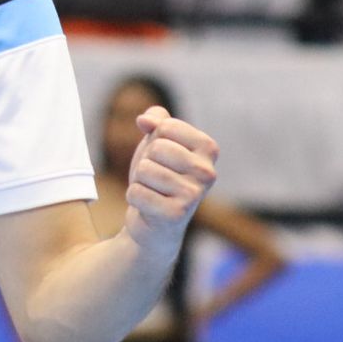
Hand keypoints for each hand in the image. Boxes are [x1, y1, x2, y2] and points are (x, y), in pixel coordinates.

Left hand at [124, 107, 216, 256]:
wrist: (154, 223)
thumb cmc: (158, 176)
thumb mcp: (157, 141)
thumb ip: (156, 119)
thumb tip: (145, 120)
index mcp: (208, 149)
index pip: (167, 127)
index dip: (154, 139)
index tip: (162, 157)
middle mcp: (208, 172)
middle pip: (157, 148)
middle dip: (146, 161)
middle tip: (155, 178)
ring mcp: (194, 195)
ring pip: (145, 170)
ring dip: (139, 181)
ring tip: (152, 191)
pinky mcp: (176, 215)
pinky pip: (137, 192)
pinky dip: (134, 197)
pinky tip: (147, 206)